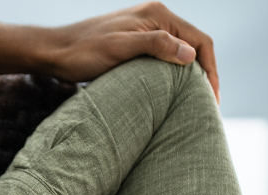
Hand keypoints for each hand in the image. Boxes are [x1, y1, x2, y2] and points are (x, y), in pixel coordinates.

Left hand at [0, 2, 219, 101]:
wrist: (55, 52)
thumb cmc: (84, 52)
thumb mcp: (121, 49)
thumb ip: (156, 46)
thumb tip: (190, 55)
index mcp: (158, 14)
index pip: (200, 40)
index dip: (211, 70)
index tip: (212, 99)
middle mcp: (156, 17)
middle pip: (194, 46)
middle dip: (205, 75)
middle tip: (209, 107)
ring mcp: (146, 29)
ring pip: (180, 53)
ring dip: (191, 76)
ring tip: (195, 104)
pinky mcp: (136, 42)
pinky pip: (165, 57)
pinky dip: (175, 75)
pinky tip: (174, 94)